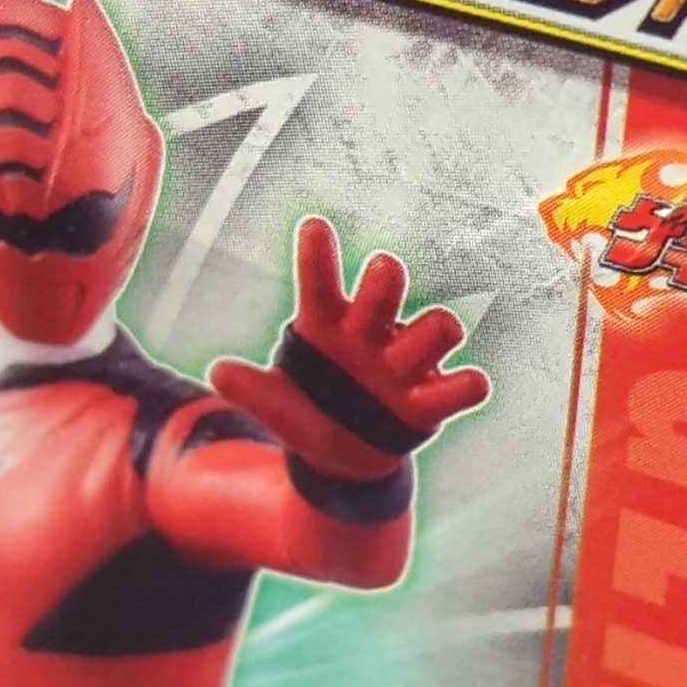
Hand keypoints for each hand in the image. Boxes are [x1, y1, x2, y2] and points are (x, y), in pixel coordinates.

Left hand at [210, 216, 488, 480]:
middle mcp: (371, 334)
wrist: (340, 459)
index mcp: (328, 326)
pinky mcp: (431, 401)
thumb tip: (219, 372)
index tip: (313, 227)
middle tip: (384, 271)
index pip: (319, 283)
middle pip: (387, 286)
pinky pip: (464, 386)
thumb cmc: (308, 411)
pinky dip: (467, 386)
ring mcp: (405, 365)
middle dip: (386, 277)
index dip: (317, 255)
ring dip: (432, 334)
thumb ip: (252, 390)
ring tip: (414, 354)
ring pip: (437, 327)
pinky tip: (460, 387)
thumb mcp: (275, 405)